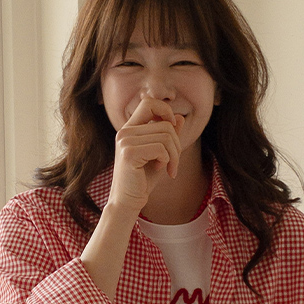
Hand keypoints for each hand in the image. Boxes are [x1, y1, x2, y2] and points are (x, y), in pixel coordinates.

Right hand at [109, 95, 184, 213]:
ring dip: (174, 155)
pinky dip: (168, 160)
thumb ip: (167, 136)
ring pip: (166, 136)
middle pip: (165, 124)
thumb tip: (179, 117)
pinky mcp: (129, 153)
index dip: (165, 111)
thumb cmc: (143, 179)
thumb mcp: (160, 155)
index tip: (172, 129)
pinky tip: (160, 170)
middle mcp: (125, 132)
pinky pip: (161, 148)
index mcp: (130, 129)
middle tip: (173, 162)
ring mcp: (125, 141)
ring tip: (168, 168)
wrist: (128, 201)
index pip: (149, 102)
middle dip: (176, 144)